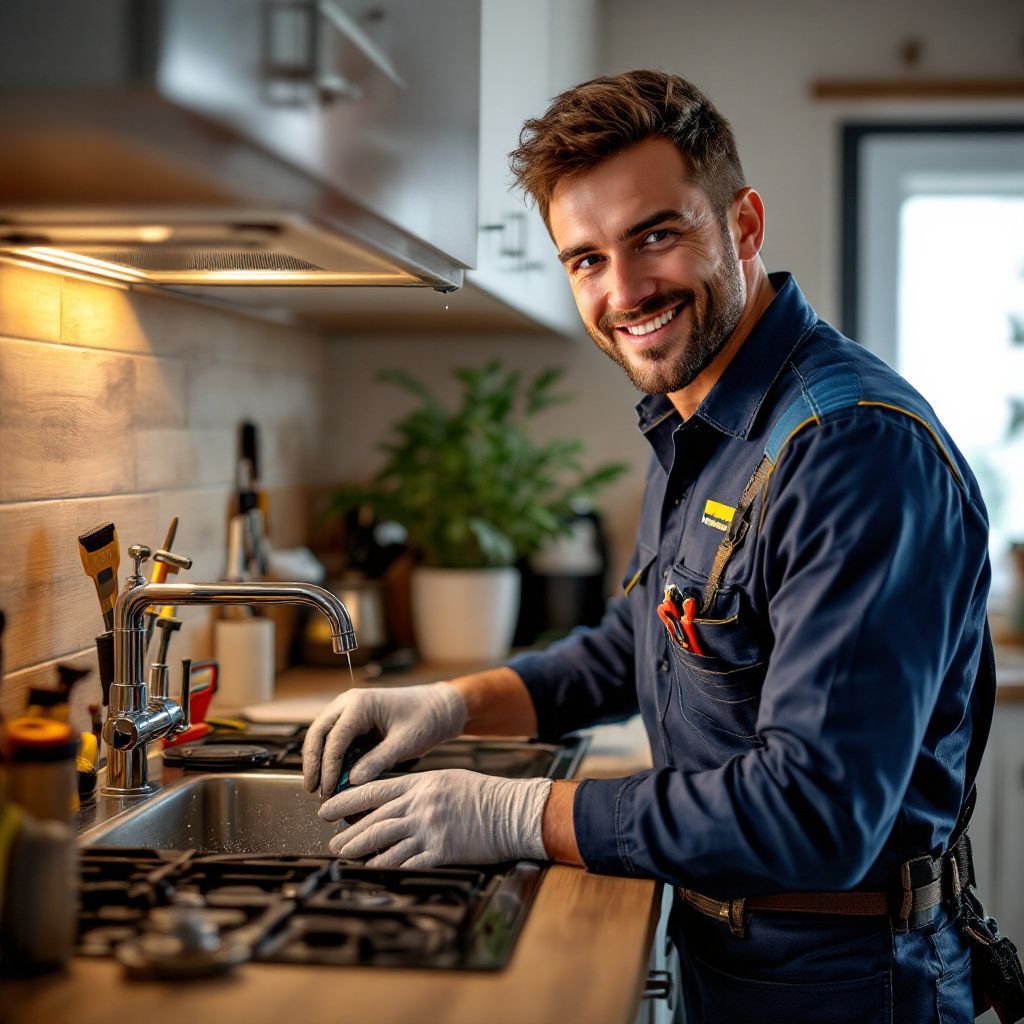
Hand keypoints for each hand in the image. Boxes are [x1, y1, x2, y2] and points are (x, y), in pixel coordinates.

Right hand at [302, 683, 466, 797]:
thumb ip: (378, 761)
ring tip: (320, 788)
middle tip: (312, 790)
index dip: (328, 766)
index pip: (334, 737)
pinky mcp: (353, 721)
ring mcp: (348, 710)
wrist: (439, 708)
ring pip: (322, 735)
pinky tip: (333, 778)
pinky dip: (330, 758)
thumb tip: (352, 782)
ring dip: (319, 761)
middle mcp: (349, 703)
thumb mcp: (405, 743)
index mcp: (361, 703)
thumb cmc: (425, 719)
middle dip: (313, 762)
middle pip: (318, 733)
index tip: (328, 790)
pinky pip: (334, 739)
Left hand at [318, 769, 552, 868]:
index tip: (327, 808)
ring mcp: (429, 829)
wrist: (510, 811)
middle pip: (375, 820)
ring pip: (385, 841)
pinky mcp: (441, 851)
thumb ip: (418, 789)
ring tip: (345, 856)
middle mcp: (420, 805)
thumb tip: (392, 800)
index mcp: (420, 784)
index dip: (346, 801)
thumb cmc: (482, 794)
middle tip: (333, 842)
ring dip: (361, 851)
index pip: (374, 791)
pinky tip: (373, 871)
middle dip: (349, 832)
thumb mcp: (446, 780)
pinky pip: (407, 862)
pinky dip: (387, 867)